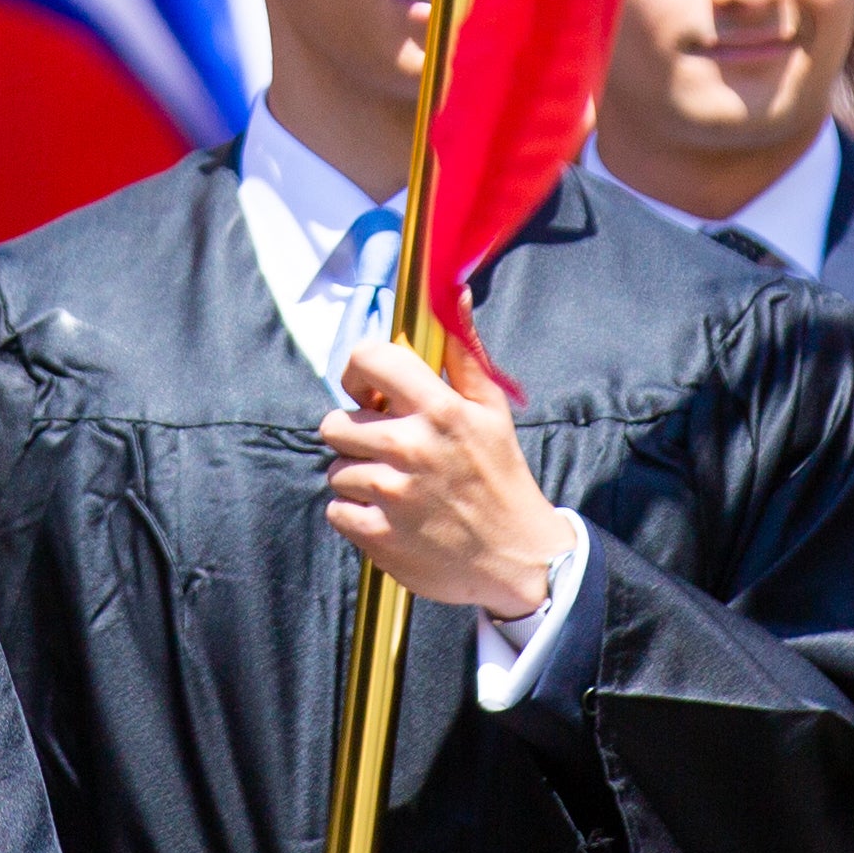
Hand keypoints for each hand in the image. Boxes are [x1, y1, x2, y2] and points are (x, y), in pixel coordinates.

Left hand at [321, 337, 574, 619]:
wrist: (518, 560)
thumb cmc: (501, 476)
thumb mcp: (491, 409)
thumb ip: (463, 351)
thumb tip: (452, 292)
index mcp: (439, 409)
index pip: (368, 360)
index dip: (357, 373)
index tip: (369, 392)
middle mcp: (410, 448)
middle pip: (334, 423)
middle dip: (356, 434)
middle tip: (387, 449)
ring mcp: (391, 494)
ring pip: (336, 469)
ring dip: (358, 476)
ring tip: (396, 487)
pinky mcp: (378, 535)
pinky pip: (336, 510)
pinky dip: (356, 515)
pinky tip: (390, 515)